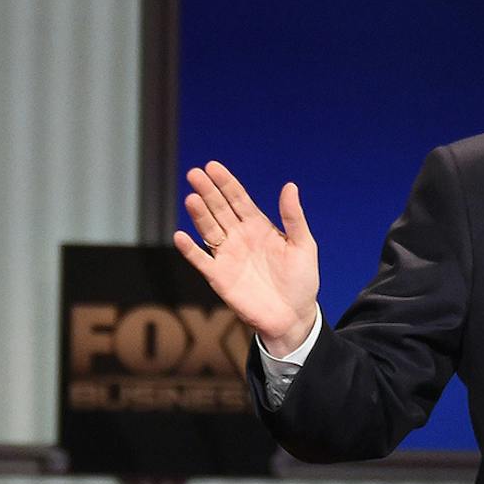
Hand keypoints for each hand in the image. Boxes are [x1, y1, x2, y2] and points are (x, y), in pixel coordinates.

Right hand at [172, 161, 320, 354]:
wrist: (293, 317)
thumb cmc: (301, 281)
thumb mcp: (303, 246)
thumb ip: (293, 217)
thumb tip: (290, 186)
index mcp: (258, 226)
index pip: (238, 199)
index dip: (226, 183)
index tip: (213, 166)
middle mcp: (239, 237)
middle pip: (219, 209)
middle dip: (208, 191)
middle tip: (195, 173)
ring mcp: (227, 256)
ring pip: (208, 229)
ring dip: (199, 214)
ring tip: (191, 198)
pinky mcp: (219, 277)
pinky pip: (201, 260)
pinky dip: (190, 249)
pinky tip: (180, 236)